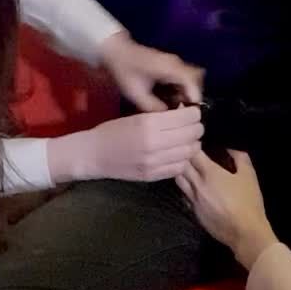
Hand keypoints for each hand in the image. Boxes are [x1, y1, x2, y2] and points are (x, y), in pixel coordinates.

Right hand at [49, 106, 202, 183]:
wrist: (94, 155)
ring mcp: (154, 162)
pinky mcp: (153, 175)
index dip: (194, 114)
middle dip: (196, 129)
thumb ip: (160, 117)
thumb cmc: (112, 132)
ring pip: (189, 153)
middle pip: (192, 135)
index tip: (191, 113)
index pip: (187, 118)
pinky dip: (183, 160)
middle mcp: (154, 143)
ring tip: (186, 141)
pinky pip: (179, 168)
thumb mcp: (136, 117)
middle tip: (192, 127)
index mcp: (149, 124)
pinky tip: (177, 155)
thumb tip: (184, 113)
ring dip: (192, 145)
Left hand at [100, 31, 202, 111]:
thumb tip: (168, 116)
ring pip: (191, 80)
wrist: (117, 52)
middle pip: (196, 81)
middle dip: (191, 97)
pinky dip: (181, 90)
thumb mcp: (137, 94)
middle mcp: (176, 64)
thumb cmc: (125, 72)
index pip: (192, 82)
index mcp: (169, 68)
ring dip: (186, 94)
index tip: (190, 113)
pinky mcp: (171, 66)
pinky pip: (184, 79)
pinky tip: (170, 100)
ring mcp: (174, 64)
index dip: (194, 99)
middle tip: (181, 111)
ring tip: (175, 107)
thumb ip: (153, 107)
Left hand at [177, 150, 275, 267]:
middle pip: (181, 166)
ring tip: (189, 169)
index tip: (196, 141)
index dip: (192, 145)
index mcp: (210, 174)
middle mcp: (197, 186)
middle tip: (189, 153)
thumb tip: (230, 146)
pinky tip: (193, 188)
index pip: (192, 154)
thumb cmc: (249, 202)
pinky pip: (184, 196)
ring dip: (182, 173)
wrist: (244, 233)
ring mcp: (193, 201)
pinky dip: (186, 189)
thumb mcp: (249, 175)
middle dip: (184, 157)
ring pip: (179, 181)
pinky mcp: (194, 213)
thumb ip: (239, 157)